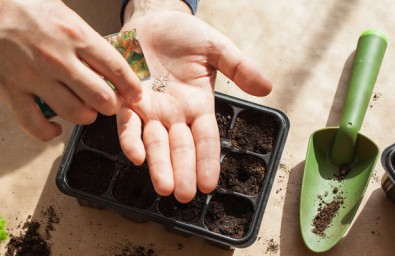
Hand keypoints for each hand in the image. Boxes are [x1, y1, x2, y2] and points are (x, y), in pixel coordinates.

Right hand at [0, 0, 141, 140]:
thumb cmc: (14, 3)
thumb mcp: (58, 9)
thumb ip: (80, 36)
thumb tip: (101, 56)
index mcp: (74, 34)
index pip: (116, 68)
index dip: (131, 86)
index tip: (135, 94)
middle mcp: (58, 59)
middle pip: (101, 97)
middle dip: (110, 105)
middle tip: (108, 103)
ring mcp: (34, 78)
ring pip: (75, 114)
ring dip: (84, 117)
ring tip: (83, 111)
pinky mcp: (10, 92)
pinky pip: (35, 126)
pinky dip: (48, 132)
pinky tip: (54, 128)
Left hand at [119, 1, 271, 202]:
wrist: (153, 18)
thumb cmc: (186, 34)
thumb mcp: (217, 48)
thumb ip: (239, 67)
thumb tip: (267, 88)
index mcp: (198, 105)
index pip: (205, 139)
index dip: (207, 161)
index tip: (209, 184)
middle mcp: (174, 113)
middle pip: (180, 148)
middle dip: (182, 171)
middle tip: (184, 195)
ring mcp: (150, 109)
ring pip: (155, 142)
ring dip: (158, 165)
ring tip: (164, 186)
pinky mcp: (127, 99)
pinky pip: (127, 123)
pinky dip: (130, 138)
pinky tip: (135, 155)